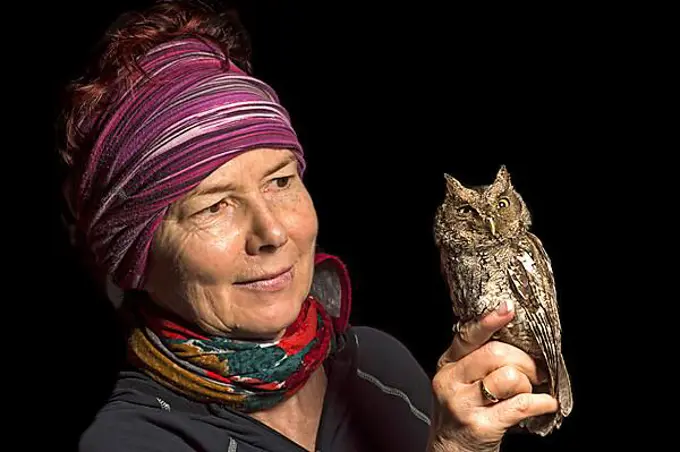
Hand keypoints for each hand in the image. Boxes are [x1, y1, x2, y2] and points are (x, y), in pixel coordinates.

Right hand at [427, 299, 558, 451]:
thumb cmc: (460, 416)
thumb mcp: (458, 384)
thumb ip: (475, 362)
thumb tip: (513, 341)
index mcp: (447, 365)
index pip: (468, 336)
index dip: (489, 321)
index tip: (508, 309)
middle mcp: (451, 381)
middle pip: (495, 354)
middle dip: (525, 361)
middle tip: (537, 372)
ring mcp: (463, 404)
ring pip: (509, 377)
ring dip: (529, 385)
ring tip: (528, 393)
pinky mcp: (480, 425)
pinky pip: (521, 405)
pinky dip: (542, 403)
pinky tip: (546, 404)